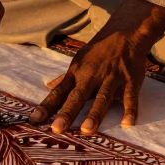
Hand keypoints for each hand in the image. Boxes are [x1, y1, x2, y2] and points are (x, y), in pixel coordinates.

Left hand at [29, 0, 164, 135]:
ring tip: (87, 130)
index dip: (47, 106)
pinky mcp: (130, 82)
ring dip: (95, 113)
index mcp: (77, 73)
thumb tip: (48, 87)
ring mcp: (112, 79)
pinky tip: (127, 124)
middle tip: (57, 129)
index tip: (35, 120)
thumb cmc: (99, 52)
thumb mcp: (79, 61)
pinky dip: (130, 110)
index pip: (59, 92)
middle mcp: (92, 77)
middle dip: (67, 112)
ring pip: (102, 98)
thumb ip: (65, 78)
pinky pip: (130, 98)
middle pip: (78, 96)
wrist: (126, 35)